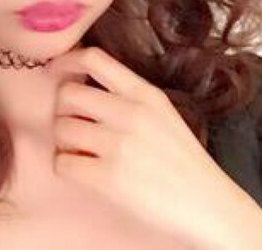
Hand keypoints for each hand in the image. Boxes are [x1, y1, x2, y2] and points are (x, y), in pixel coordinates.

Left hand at [45, 46, 261, 248]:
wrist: (208, 204)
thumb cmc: (180, 157)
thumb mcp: (161, 111)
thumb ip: (126, 93)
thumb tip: (80, 81)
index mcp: (144, 93)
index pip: (94, 58)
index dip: (65, 60)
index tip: (53, 70)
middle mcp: (129, 112)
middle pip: (67, 93)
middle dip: (63, 109)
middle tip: (73, 123)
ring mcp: (118, 145)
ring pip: (61, 128)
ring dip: (64, 140)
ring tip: (81, 150)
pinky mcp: (108, 178)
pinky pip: (62, 162)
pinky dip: (66, 166)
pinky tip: (83, 169)